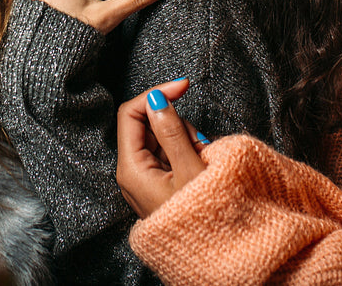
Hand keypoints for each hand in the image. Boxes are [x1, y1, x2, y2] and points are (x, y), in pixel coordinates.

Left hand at [116, 78, 207, 217]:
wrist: (211, 255)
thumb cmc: (199, 218)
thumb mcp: (190, 170)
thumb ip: (172, 130)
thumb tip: (157, 98)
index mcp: (131, 168)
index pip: (131, 113)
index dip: (155, 94)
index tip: (183, 86)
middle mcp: (132, 172)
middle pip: (149, 124)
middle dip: (178, 125)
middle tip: (200, 144)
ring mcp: (145, 179)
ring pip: (162, 138)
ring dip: (187, 140)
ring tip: (203, 161)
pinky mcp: (157, 184)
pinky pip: (170, 155)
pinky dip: (188, 153)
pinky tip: (200, 168)